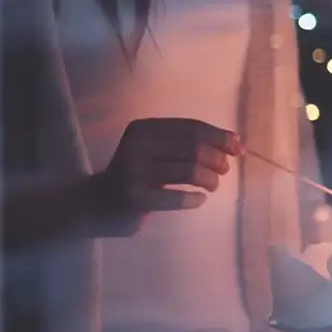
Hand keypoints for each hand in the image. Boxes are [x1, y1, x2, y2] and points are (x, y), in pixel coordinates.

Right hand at [87, 118, 241, 222]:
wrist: (92, 204)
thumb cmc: (133, 175)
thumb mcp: (152, 150)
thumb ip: (185, 144)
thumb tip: (235, 143)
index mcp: (143, 128)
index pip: (190, 127)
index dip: (219, 136)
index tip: (238, 147)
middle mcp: (137, 145)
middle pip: (193, 147)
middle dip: (217, 158)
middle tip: (224, 170)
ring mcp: (134, 172)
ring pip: (189, 171)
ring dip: (209, 179)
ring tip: (212, 185)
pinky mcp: (136, 198)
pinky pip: (178, 197)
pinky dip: (195, 198)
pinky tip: (199, 199)